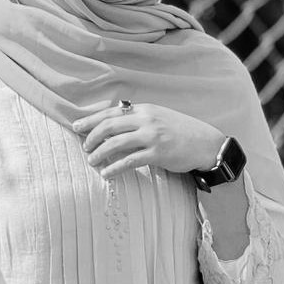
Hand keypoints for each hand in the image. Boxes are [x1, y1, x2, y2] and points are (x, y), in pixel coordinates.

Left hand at [73, 102, 222, 178]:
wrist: (207, 143)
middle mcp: (146, 119)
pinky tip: (106, 174)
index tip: (76, 126)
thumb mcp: (160, 117)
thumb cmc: (181, 132)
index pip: (111, 112)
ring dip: (99, 153)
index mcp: (145, 109)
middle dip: (92, 136)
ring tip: (91, 161)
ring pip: (116, 143)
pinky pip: (129, 161)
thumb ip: (139, 119)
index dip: (91, 119)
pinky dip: (114, 168)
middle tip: (84, 146)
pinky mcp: (158, 153)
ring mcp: (152, 136)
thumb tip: (114, 126)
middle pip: (109, 125)